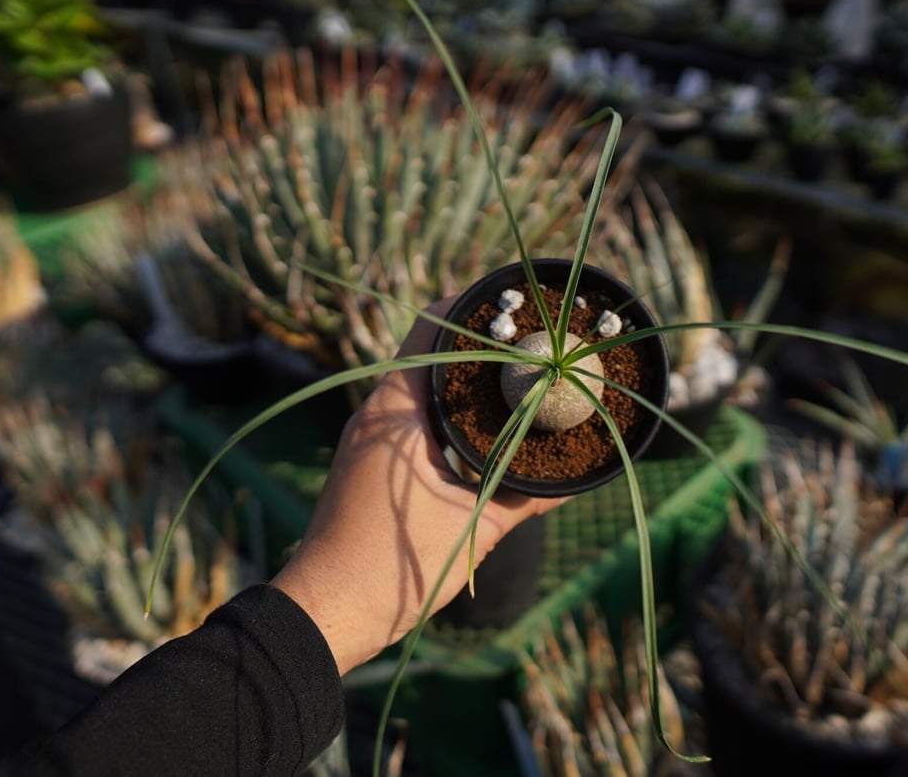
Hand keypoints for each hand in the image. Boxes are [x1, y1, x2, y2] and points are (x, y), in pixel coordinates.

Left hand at [271, 300, 566, 673]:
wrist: (331, 608)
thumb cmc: (395, 564)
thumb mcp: (474, 528)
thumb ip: (526, 499)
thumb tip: (576, 482)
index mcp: (396, 412)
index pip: (430, 332)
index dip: (470, 308)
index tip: (512, 299)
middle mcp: (378, 415)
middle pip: (429, 356)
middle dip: (477, 344)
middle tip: (528, 336)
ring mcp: (370, 439)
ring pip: (422, 389)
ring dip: (461, 381)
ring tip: (515, 374)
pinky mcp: (370, 464)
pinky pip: (415, 420)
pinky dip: (448, 415)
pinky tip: (485, 427)